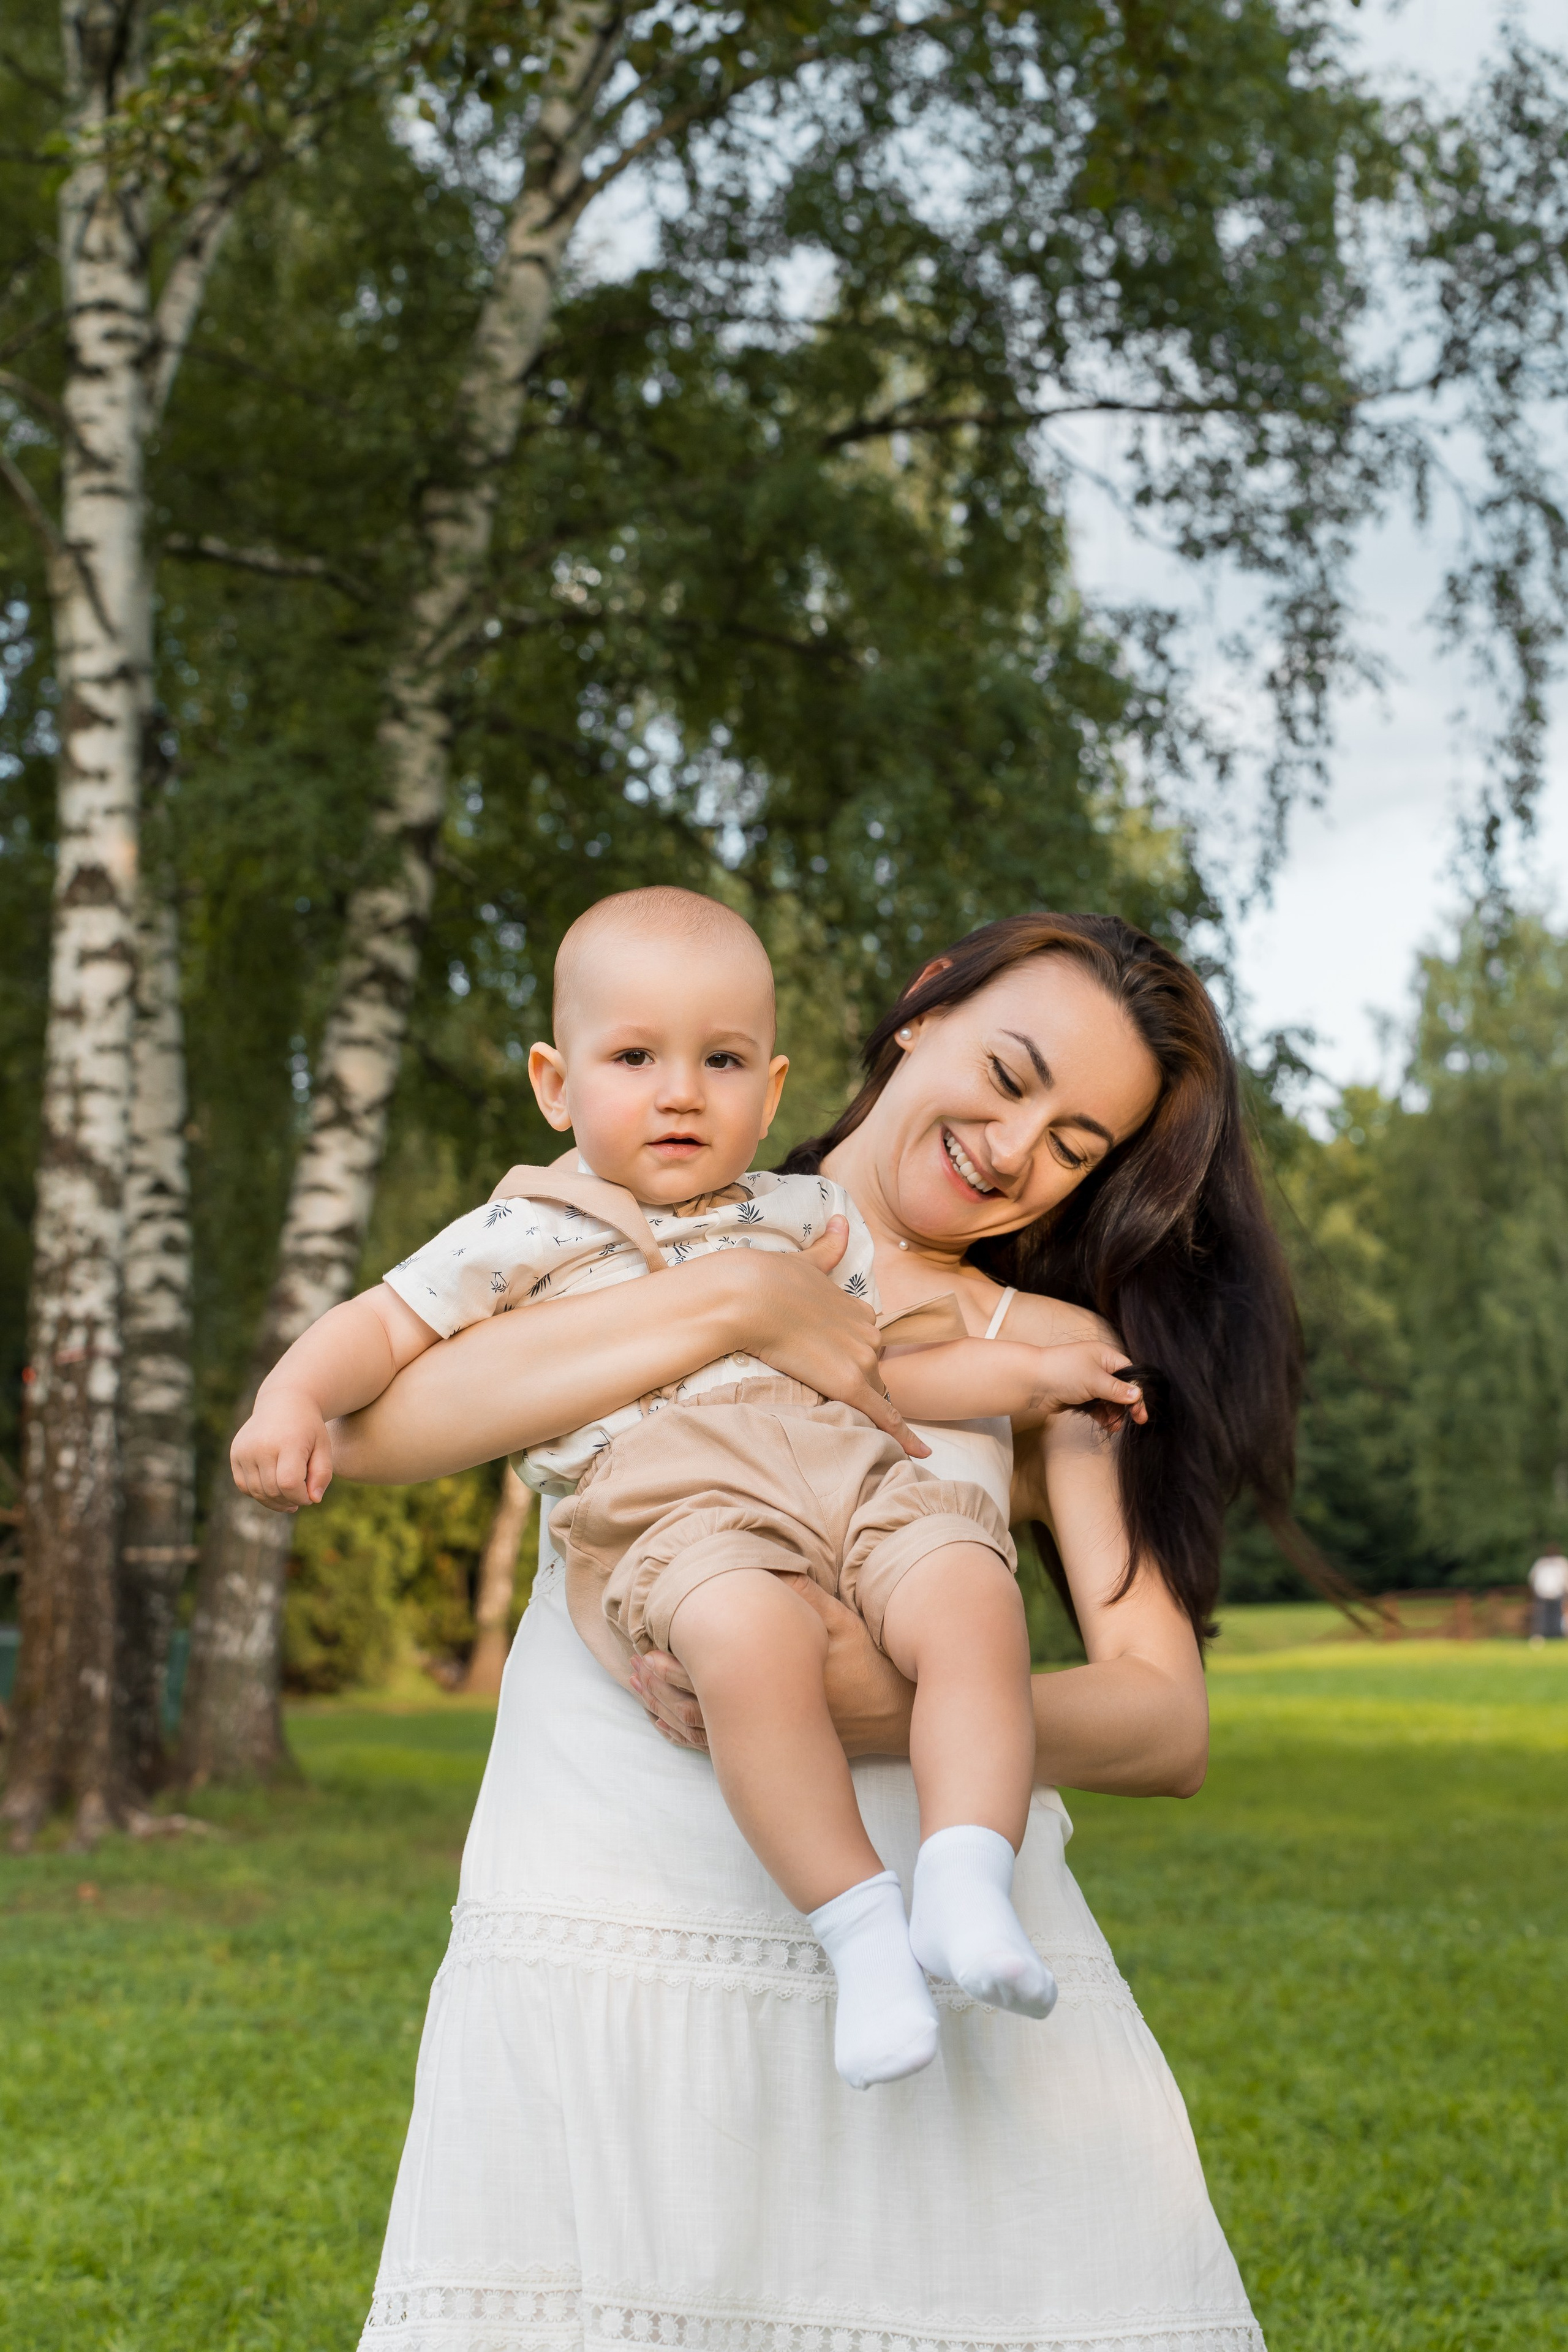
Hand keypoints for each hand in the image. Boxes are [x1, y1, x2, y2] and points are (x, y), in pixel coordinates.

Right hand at [230, 1388, 333, 1512]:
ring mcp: (244, 1450)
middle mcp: (261, 1446)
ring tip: (289, 1499)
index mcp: (287, 1442)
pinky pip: (243, 1486)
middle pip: (273, 1490)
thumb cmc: (308, 1428)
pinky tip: (273, 1489)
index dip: (300, 1497)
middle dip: (290, 1500)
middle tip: (301, 1497)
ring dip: (274, 1501)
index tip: (310, 1496)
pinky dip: (258, 1493)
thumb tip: (314, 1500)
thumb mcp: (324, 1447)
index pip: (289, 1483)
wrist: (283, 1402)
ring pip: (257, 1492)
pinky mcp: (235, 1454)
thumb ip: (322, 1474)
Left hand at [629, 1574, 916, 1758]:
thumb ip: (800, 1593)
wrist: (895, 1714)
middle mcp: (763, 1716)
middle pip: (695, 1706)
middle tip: (634, 1671)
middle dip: (660, 1688)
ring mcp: (767, 1737)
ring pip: (703, 1731)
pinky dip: (690, 1734)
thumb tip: (766, 1565)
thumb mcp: (836, 1621)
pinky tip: (671, 1724)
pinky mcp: (773, 1747)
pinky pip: (719, 1748)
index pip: (708, 1676)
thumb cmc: (867, 1664)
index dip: (672, 1665)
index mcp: (770, 1681)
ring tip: (642, 1694)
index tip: (646, 1652)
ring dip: (668, 1711)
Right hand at [721, 1216, 927, 1457]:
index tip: (837, 1359)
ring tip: (857, 1418)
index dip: (851, 1351)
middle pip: (872, 1366)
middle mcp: (867, 1333)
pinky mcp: (849, 1384)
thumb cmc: (769, 1278)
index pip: (866, 1338)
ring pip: (874, 1389)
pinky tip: (921, 1454)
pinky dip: (904, 1435)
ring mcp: (860, 1359)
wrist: (750, 1295)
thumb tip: (842, 1218)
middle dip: (856, 1378)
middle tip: (826, 1386)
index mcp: (857, 1308)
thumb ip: (829, 1247)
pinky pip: (883, 1415)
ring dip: (867, 1403)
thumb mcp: (806, 1261)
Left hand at [1024, 1341, 1147, 1429]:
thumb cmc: (1063, 1372)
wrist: (1032, 1382)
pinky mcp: (1080, 1396)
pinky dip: (1103, 1416)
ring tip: (1114, 1426)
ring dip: (1114, 1413)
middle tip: (1133, 1422)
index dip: (1137, 1392)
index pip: (1129, 1374)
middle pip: (1121, 1389)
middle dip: (1125, 1406)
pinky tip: (1106, 1425)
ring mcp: (1088, 1382)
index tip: (1140, 1412)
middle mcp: (1098, 1367)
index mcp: (1105, 1356)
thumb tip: (1138, 1394)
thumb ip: (1117, 1389)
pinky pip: (1097, 1407)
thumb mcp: (1095, 1380)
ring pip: (1109, 1400)